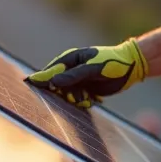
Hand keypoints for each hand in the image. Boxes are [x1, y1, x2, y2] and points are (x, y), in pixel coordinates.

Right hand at [24, 38, 148, 107]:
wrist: (131, 67)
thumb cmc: (113, 62)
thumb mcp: (94, 68)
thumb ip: (74, 75)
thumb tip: (53, 81)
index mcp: (70, 59)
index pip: (50, 71)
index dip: (40, 79)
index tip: (29, 85)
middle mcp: (71, 70)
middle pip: (56, 86)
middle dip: (64, 94)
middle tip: (76, 96)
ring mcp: (78, 81)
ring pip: (66, 96)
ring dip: (76, 99)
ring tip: (88, 97)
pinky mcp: (85, 90)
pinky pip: (77, 100)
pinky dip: (83, 102)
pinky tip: (93, 99)